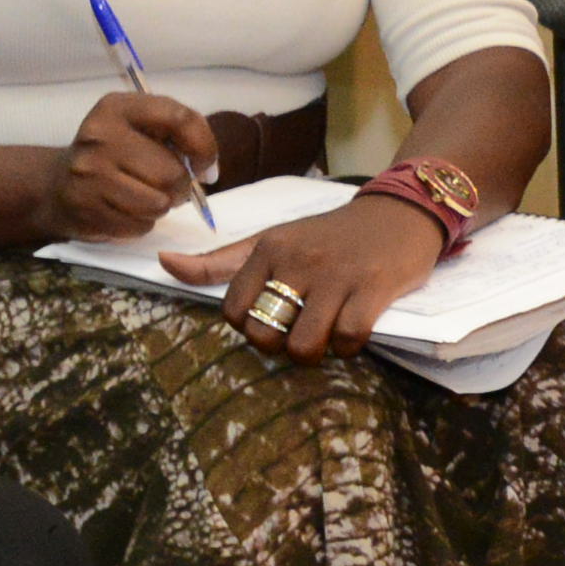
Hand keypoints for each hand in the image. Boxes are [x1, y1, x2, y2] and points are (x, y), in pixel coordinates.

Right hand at [32, 89, 218, 242]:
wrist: (57, 184)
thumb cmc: (116, 154)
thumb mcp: (142, 126)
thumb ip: (181, 133)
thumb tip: (207, 171)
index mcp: (118, 108)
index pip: (180, 119)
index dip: (203, 146)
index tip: (201, 163)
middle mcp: (99, 136)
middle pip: (171, 173)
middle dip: (180, 185)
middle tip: (167, 185)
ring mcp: (88, 174)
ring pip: (157, 203)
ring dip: (160, 206)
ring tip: (144, 196)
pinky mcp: (84, 208)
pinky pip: (139, 225)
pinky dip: (141, 222)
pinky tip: (124, 209)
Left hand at [167, 195, 445, 361]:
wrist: (399, 212)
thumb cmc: (330, 235)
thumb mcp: (273, 240)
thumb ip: (219, 261)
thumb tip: (165, 264)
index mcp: (269, 249)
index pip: (234, 312)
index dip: (250, 328)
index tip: (273, 319)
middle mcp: (299, 260)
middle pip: (265, 334)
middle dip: (280, 346)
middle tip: (299, 334)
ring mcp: (337, 274)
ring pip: (304, 343)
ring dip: (314, 353)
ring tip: (325, 340)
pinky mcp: (374, 287)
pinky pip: (349, 337)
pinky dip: (349, 348)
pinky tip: (353, 335)